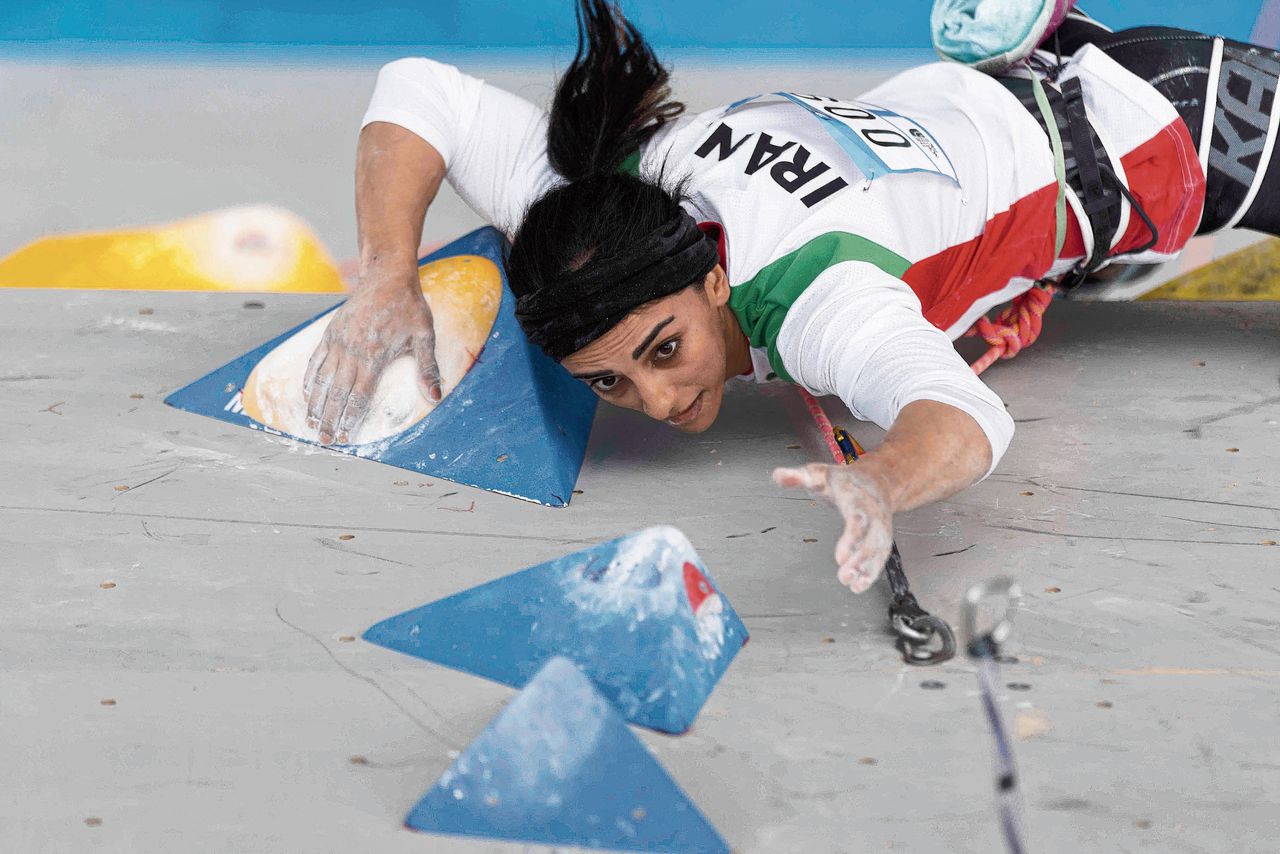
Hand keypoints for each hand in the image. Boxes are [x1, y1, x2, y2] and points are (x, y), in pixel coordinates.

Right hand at [303, 267, 440, 443]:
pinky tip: (307, 394)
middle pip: (337, 392)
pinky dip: (310, 379)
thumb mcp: (425, 336)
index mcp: (374, 355)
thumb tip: (435, 396)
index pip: (359, 395)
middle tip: (324, 440)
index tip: (344, 435)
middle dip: (329, 418)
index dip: (350, 417)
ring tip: (311, 424)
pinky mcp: (331, 332)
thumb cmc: (409, 306)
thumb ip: (428, 368)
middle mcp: (352, 350)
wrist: (387, 275)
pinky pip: (316, 360)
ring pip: (323, 379)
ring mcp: (339, 341)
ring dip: (316, 403)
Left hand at [773, 463, 893, 592]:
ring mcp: (880, 527)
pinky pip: (879, 557)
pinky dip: (871, 573)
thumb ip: (798, 477)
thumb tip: (778, 475)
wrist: (879, 480)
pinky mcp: (881, 538)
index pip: (858, 519)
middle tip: (844, 576)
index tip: (840, 558)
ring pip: (878, 550)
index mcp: (857, 498)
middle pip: (871, 539)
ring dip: (867, 570)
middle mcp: (873, 514)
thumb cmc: (845, 480)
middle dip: (860, 560)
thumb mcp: (819, 473)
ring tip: (853, 586)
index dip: (851, 539)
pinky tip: (858, 586)